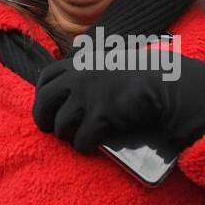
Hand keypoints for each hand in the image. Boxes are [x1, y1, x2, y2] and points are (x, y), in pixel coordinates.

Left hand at [32, 54, 204, 152]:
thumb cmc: (139, 72)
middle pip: (44, 101)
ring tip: (77, 137)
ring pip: (61, 124)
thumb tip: (72, 63)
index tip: (45, 104)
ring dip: (67, 134)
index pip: (46, 77)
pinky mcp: (99, 116)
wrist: (163, 84)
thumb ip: (89, 63)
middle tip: (49, 128)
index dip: (41, 93)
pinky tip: (92, 145)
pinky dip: (85, 145)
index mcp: (78, 63)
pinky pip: (81, 139)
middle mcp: (77, 78)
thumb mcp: (108, 59)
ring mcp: (87, 97)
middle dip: (43, 118)